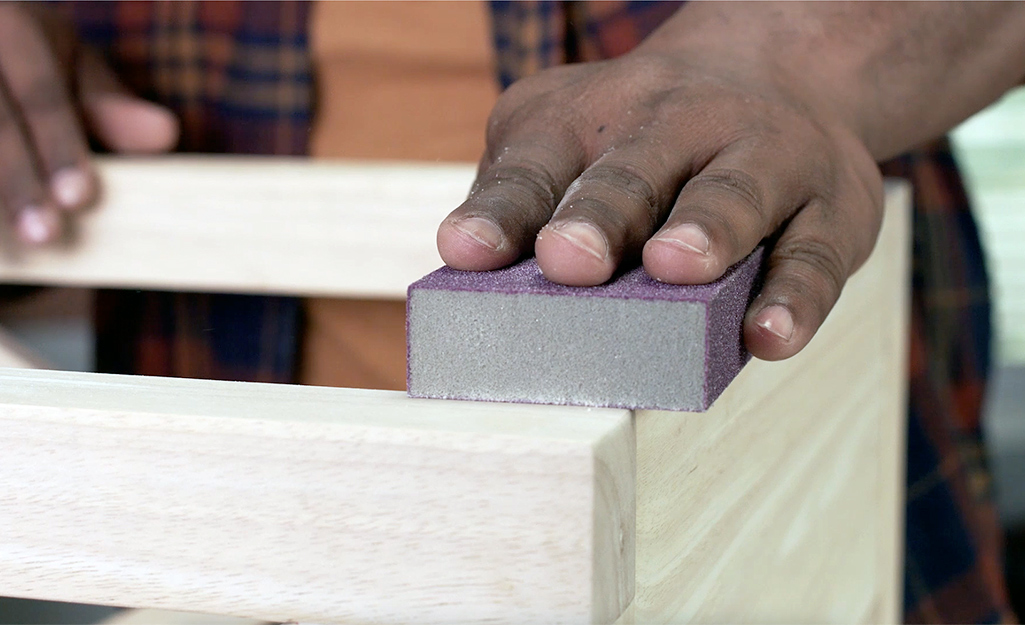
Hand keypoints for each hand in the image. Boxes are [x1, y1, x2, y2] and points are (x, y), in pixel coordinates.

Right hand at [0, 3, 178, 245]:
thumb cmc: (28, 65)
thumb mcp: (69, 71)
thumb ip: (109, 107)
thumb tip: (165, 134)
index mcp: (8, 23)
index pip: (39, 91)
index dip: (59, 146)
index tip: (81, 198)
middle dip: (17, 181)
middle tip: (47, 235)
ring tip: (16, 251)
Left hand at [438, 51, 881, 362]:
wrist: (783, 70)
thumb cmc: (645, 137)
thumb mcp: (570, 142)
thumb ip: (524, 202)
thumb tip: (468, 279)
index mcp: (591, 120)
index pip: (536, 166)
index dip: (500, 212)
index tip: (465, 253)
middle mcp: (677, 124)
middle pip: (632, 173)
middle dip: (599, 217)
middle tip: (569, 261)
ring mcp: (762, 157)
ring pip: (733, 194)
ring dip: (704, 230)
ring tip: (674, 268)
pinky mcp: (830, 207)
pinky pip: (815, 254)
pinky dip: (795, 297)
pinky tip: (767, 337)